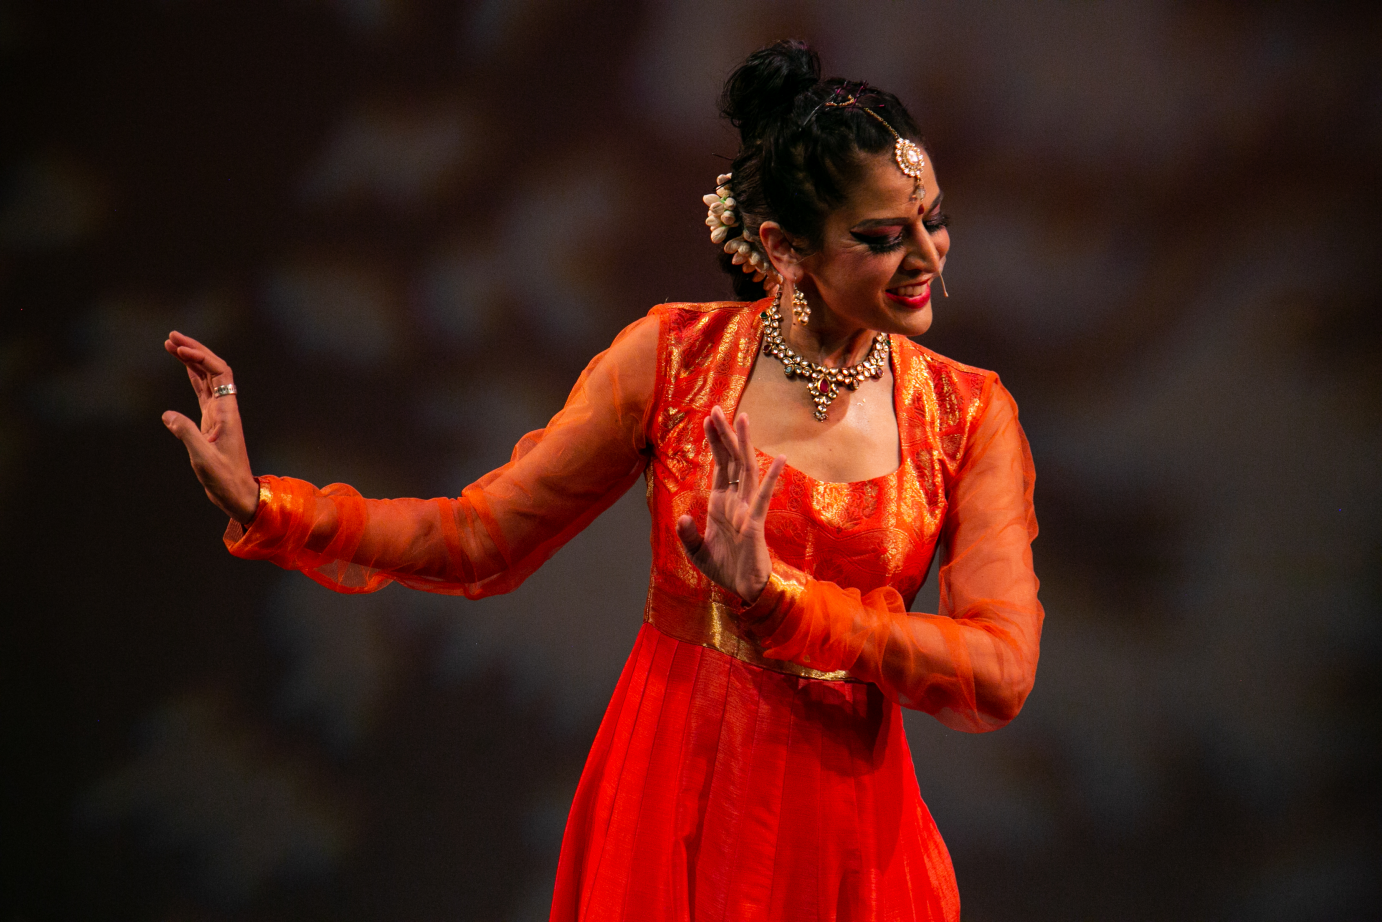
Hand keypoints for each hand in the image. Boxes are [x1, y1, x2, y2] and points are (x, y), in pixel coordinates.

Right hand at [162, 331, 259, 523]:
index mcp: (227, 412)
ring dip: (192, 361)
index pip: (219, 373)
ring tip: (171, 345)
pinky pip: (203, 392)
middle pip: (213, 370)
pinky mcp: (212, 422)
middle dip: (194, 351)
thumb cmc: (224, 479)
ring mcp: (219, 414)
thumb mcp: (203, 458)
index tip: (179, 349)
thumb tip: (167, 414)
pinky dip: (193, 377)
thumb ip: (187, 435)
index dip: (201, 357)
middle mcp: (225, 408)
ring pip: (207, 379)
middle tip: (171, 337)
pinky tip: (184, 367)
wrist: (237, 494)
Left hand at [675, 406, 786, 602]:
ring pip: (747, 470)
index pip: (720, 466)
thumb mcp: (698, 552)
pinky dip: (772, 477)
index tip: (708, 418)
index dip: (715, 442)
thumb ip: (689, 535)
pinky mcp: (755, 523)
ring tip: (743, 418)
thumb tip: (684, 518)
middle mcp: (735, 500)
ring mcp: (747, 509)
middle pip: (732, 460)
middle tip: (718, 408)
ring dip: (744, 444)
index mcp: (721, 503)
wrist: (743, 590)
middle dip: (725, 434)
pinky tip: (778, 458)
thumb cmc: (725, 569)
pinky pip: (764, 497)